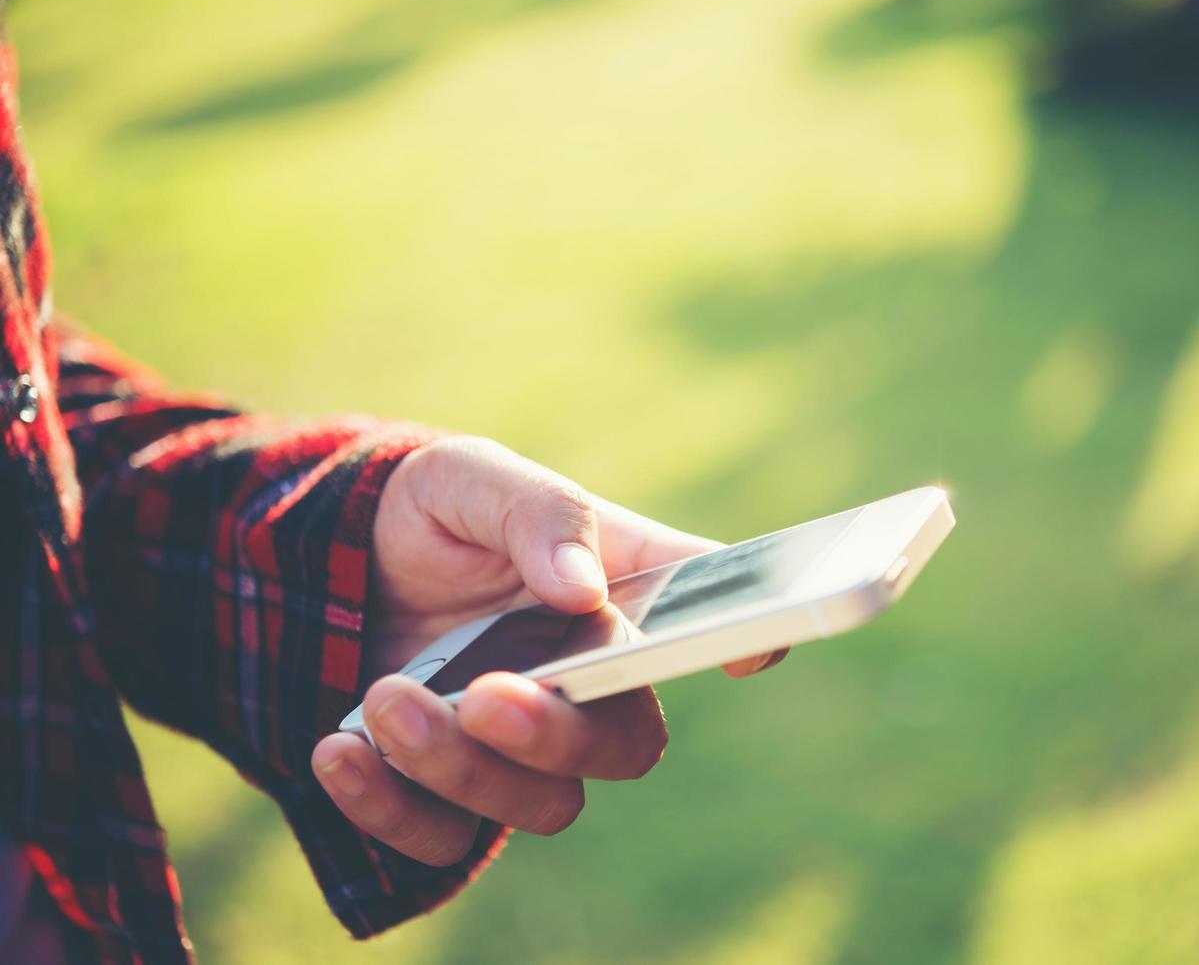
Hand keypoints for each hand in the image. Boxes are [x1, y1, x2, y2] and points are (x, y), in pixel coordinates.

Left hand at [311, 435, 785, 864]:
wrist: (330, 561)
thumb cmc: (430, 512)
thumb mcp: (468, 477)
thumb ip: (534, 514)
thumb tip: (579, 589)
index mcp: (617, 590)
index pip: (706, 614)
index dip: (749, 635)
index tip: (747, 650)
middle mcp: (588, 680)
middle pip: (626, 743)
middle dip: (559, 735)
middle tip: (487, 695)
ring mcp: (523, 746)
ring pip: (543, 803)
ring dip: (461, 766)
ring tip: (384, 699)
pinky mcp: (449, 793)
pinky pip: (443, 839)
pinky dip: (389, 807)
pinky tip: (341, 750)